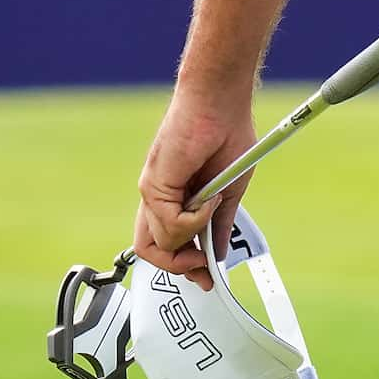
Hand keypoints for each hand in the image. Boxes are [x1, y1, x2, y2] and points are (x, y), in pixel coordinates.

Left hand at [133, 89, 257, 291]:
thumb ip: (218, 224)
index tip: (207, 277)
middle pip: (150, 252)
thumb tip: (217, 255)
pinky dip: (193, 221)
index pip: (165, 244)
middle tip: (204, 269)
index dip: (184, 266)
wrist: (220, 101)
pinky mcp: (153, 185)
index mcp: (175, 198)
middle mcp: (158, 198)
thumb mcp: (229, 190)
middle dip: (179, 268)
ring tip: (209, 222)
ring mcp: (152, 193)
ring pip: (156, 246)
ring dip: (187, 245)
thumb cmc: (228, 134)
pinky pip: (168, 226)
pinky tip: (209, 200)